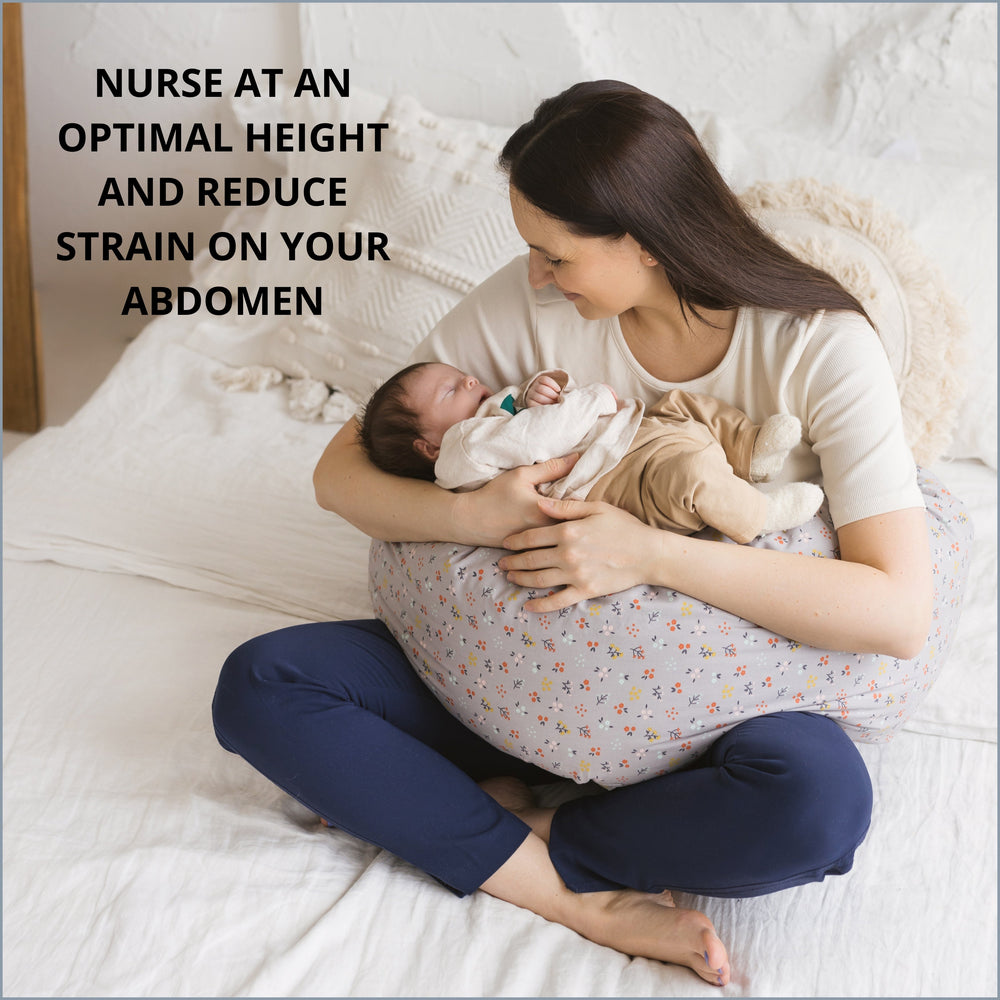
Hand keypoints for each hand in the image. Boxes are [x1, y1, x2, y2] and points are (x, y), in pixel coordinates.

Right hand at [453, 454, 579, 546]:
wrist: (469, 521)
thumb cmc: (494, 496)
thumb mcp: (521, 476)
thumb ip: (551, 467)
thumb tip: (576, 458)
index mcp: (548, 515)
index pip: (579, 506)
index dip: (582, 496)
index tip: (579, 488)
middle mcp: (547, 534)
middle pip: (575, 524)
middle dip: (578, 514)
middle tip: (575, 501)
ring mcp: (540, 546)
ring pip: (564, 535)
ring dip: (567, 525)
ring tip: (567, 515)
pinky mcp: (532, 552)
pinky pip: (552, 542)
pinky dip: (554, 535)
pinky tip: (552, 526)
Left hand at [499, 497, 666, 611]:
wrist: (649, 554)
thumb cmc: (625, 527)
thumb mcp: (596, 508)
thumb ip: (566, 507)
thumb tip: (541, 503)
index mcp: (568, 531)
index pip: (532, 536)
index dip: (515, 540)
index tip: (505, 543)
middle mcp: (567, 554)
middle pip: (531, 559)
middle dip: (513, 561)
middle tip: (501, 563)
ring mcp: (575, 575)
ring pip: (539, 579)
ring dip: (521, 579)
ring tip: (511, 578)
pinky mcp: (585, 591)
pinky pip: (558, 601)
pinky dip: (541, 605)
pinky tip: (529, 606)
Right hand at [525, 375, 562, 406]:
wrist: (540, 405)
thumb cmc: (550, 397)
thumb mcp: (553, 390)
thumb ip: (558, 389)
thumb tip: (566, 393)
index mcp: (538, 381)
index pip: (544, 380)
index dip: (552, 384)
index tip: (559, 390)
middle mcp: (533, 388)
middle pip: (542, 389)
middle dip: (552, 395)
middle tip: (558, 399)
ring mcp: (530, 396)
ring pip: (539, 397)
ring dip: (549, 401)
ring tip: (554, 404)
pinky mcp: (529, 404)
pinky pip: (534, 405)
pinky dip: (543, 406)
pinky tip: (548, 408)